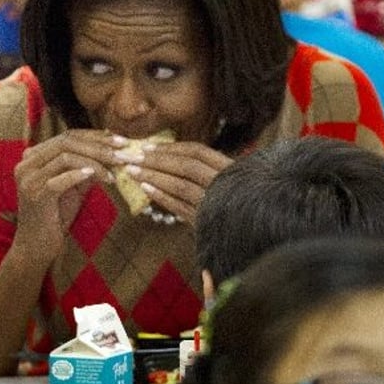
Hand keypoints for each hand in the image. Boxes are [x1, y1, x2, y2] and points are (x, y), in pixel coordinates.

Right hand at [13, 130, 118, 261]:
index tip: (121, 141)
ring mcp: (28, 179)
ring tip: (114, 171)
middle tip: (123, 152)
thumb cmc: (56, 216)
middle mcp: (27, 163)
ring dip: (94, 162)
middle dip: (98, 146)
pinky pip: (59, 180)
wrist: (37, 247)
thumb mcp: (74, 186)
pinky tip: (100, 177)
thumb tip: (112, 150)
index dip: (95, 136)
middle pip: (66, 142)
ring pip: (65, 157)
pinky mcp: (34, 195)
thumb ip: (87, 167)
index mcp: (34, 156)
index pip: (68, 136)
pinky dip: (80, 175)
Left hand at [116, 140, 232, 225]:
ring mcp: (216, 204)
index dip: (171, 147)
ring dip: (153, 176)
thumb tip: (172, 157)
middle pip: (186, 166)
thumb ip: (208, 170)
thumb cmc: (239, 203)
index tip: (147, 146)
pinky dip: (162, 197)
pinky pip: (180, 208)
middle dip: (155, 160)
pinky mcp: (207, 223)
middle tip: (130, 156)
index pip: (197, 152)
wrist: (253, 237)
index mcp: (231, 168)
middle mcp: (224, 183)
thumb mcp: (230, 180)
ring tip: (131, 171)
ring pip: (181, 186)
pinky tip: (145, 189)